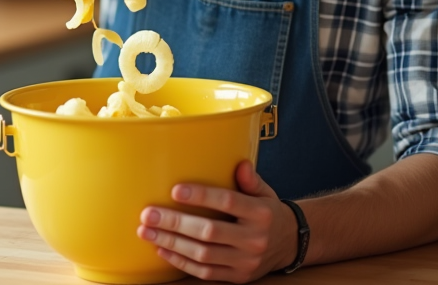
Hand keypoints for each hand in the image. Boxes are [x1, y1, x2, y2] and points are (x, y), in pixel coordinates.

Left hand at [137, 161, 297, 282]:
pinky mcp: (237, 277)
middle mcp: (254, 239)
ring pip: (203, 254)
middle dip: (175, 223)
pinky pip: (205, 272)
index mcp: (260, 213)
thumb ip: (250, 179)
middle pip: (210, 231)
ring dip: (172, 243)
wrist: (290, 244)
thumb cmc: (269, 212)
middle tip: (149, 214)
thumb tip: (240, 164)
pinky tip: (162, 249)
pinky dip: (181, 262)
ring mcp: (245, 261)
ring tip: (147, 232)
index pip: (228, 202)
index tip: (175, 190)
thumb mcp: (265, 192)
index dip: (201, 196)